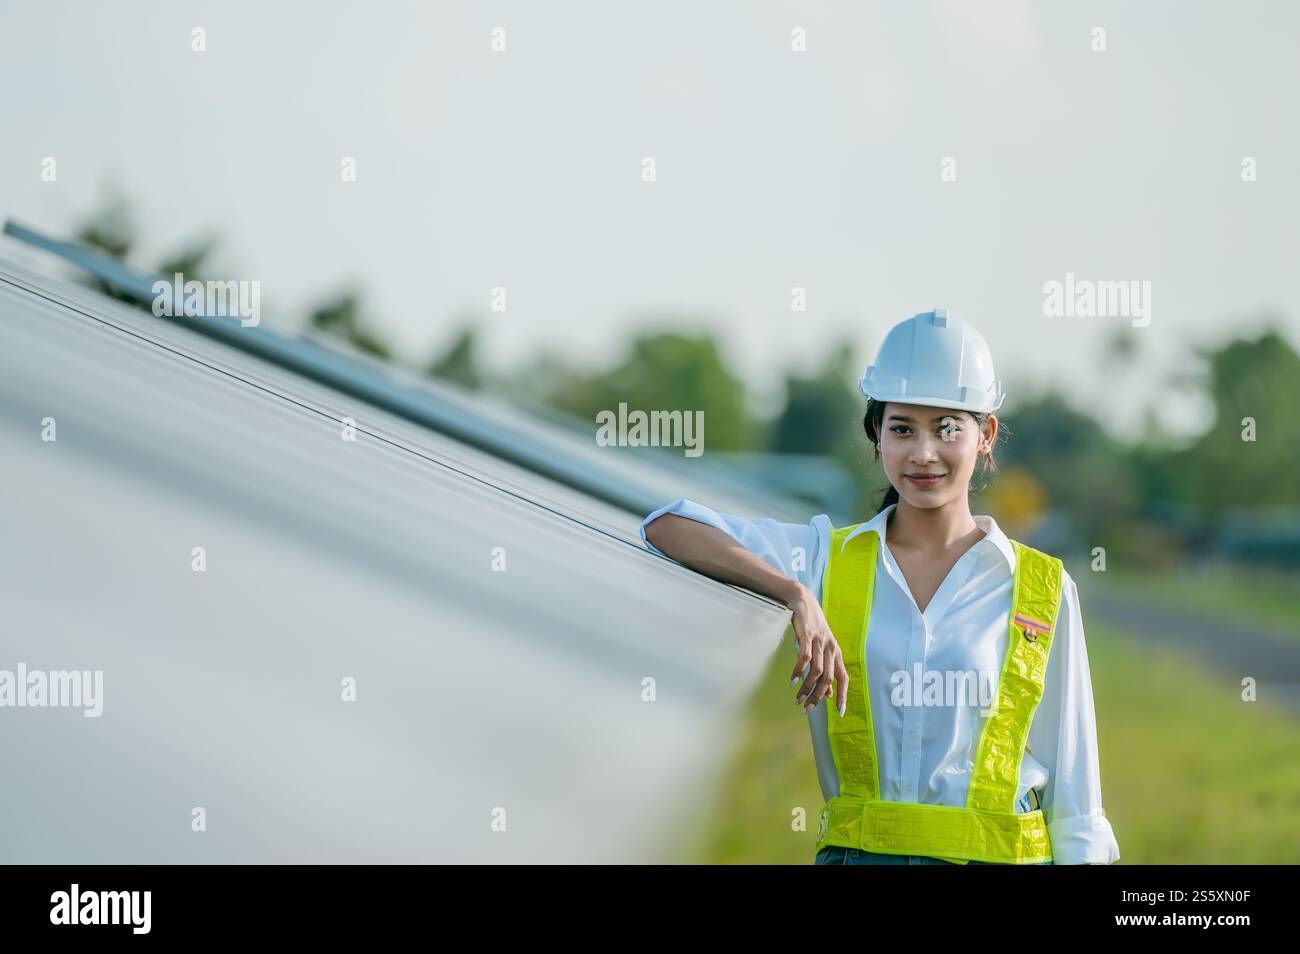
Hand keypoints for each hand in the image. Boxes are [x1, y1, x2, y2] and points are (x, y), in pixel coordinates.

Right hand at [786, 584, 848, 715]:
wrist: (803, 601)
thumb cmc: (813, 626)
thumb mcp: (823, 648)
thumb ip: (827, 668)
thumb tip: (828, 693)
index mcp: (836, 653)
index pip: (844, 678)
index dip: (843, 695)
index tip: (840, 712)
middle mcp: (831, 649)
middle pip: (828, 679)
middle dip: (818, 697)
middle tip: (807, 708)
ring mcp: (819, 642)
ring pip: (816, 671)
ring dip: (807, 687)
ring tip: (797, 698)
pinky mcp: (807, 636)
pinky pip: (804, 659)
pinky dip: (798, 671)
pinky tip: (792, 680)